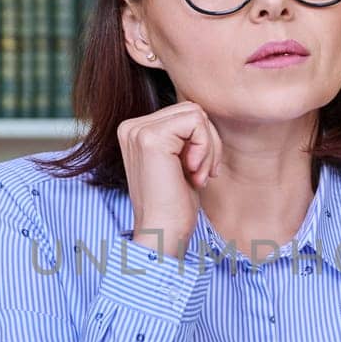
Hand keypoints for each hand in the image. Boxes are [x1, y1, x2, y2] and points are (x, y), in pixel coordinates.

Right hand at [117, 101, 223, 259]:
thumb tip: (204, 114)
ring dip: (208, 147)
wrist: (163, 231)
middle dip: (208, 142)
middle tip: (200, 174)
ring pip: (196, 114)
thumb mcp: (179, 160)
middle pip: (192, 109)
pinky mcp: (151, 138)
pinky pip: (196, 123)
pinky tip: (193, 173)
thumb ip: (185, 135)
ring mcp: (138, 130)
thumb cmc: (174, 203)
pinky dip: (205, 148)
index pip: (184, 113)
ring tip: (196, 175)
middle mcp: (132, 127)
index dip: (202, 141)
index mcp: (135, 130)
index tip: (196, 170)